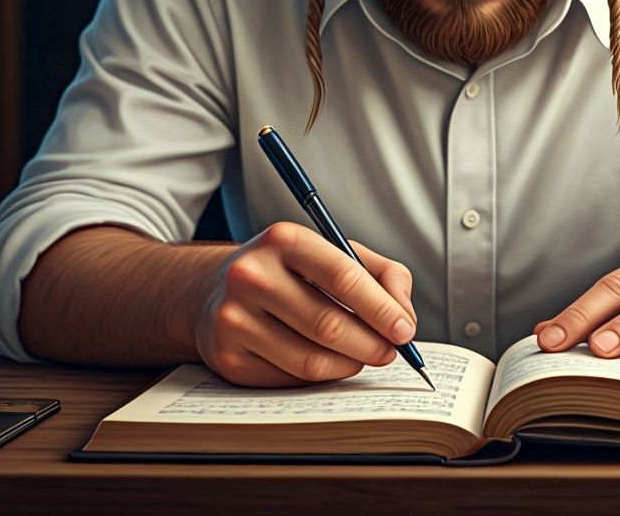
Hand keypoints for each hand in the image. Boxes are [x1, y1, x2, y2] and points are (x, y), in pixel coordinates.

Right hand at [193, 222, 417, 386]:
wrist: (215, 290)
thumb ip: (382, 274)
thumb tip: (404, 316)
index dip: (381, 308)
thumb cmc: (290, 271)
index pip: (343, 276)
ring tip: (362, 357)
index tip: (404, 329)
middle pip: (328, 324)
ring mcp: (234, 319)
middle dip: (371, 344)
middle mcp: (251, 275)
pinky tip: (327, 363)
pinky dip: (319, 377)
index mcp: (283, 239)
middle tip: (391, 352)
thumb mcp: (334, 252)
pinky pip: (289, 380)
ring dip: (349, 365)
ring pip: (310, 360)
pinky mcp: (227, 358)